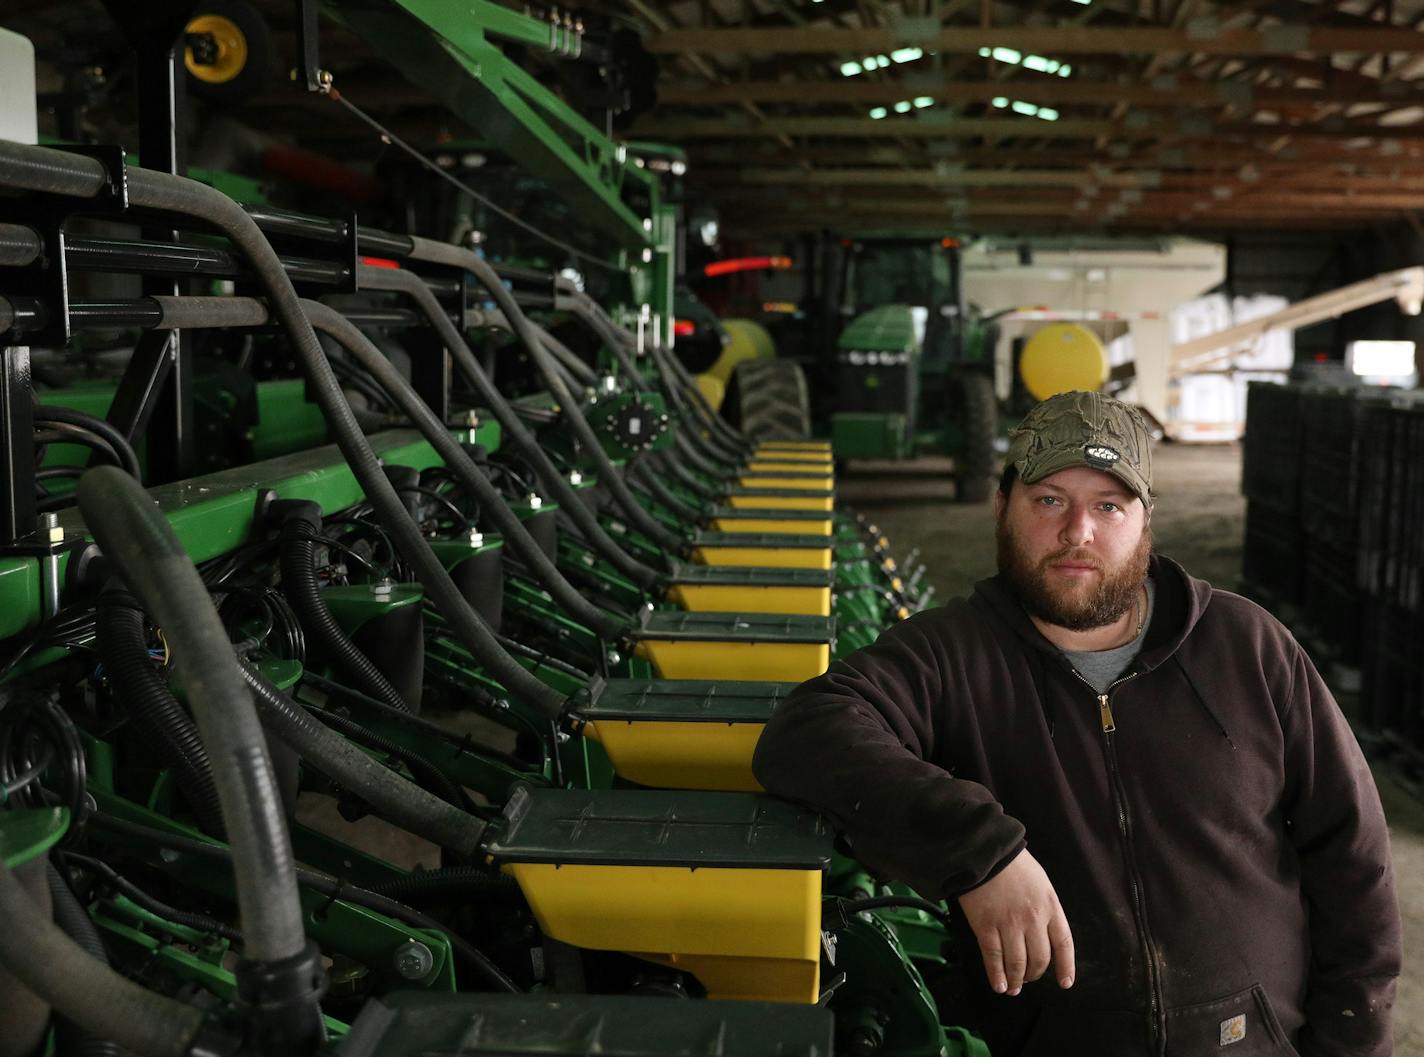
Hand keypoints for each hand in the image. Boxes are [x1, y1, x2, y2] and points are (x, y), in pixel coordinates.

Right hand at [957, 848, 1074, 995]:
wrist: (984, 852)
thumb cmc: (1012, 864)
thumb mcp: (1041, 882)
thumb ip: (1045, 907)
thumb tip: (1042, 933)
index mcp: (1050, 906)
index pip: (1063, 944)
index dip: (1065, 966)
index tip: (1065, 982)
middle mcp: (1033, 919)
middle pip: (1039, 959)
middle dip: (1034, 974)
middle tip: (1027, 978)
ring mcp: (1009, 924)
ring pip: (1017, 963)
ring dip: (1016, 980)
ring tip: (1012, 987)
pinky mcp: (986, 926)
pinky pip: (994, 958)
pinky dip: (996, 975)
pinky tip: (998, 984)